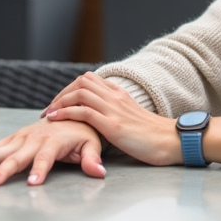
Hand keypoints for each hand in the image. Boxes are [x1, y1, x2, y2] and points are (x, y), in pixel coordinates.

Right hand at [0, 118, 104, 186]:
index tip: (32, 183)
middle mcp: (27, 140)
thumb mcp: (91, 144)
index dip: (38, 169)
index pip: (43, 158)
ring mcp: (12, 141)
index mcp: (50, 142)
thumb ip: (91, 159)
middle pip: (6, 156)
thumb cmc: (81, 132)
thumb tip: (98, 172)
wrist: (70, 113)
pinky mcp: (4, 143)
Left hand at [42, 72, 180, 165]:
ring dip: (60, 102)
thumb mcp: (132, 117)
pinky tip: (55, 120)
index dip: (70, 88)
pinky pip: (84, 112)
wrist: (172, 141)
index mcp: (121, 94)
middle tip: (51, 108)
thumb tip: (100, 117)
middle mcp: (116, 97)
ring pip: (80, 93)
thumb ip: (117, 112)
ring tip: (49, 114)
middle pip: (82, 82)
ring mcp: (114, 110)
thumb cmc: (153, 135)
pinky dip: (66, 113)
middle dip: (62, 93)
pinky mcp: (113, 125)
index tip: (60, 103)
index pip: (90, 79)